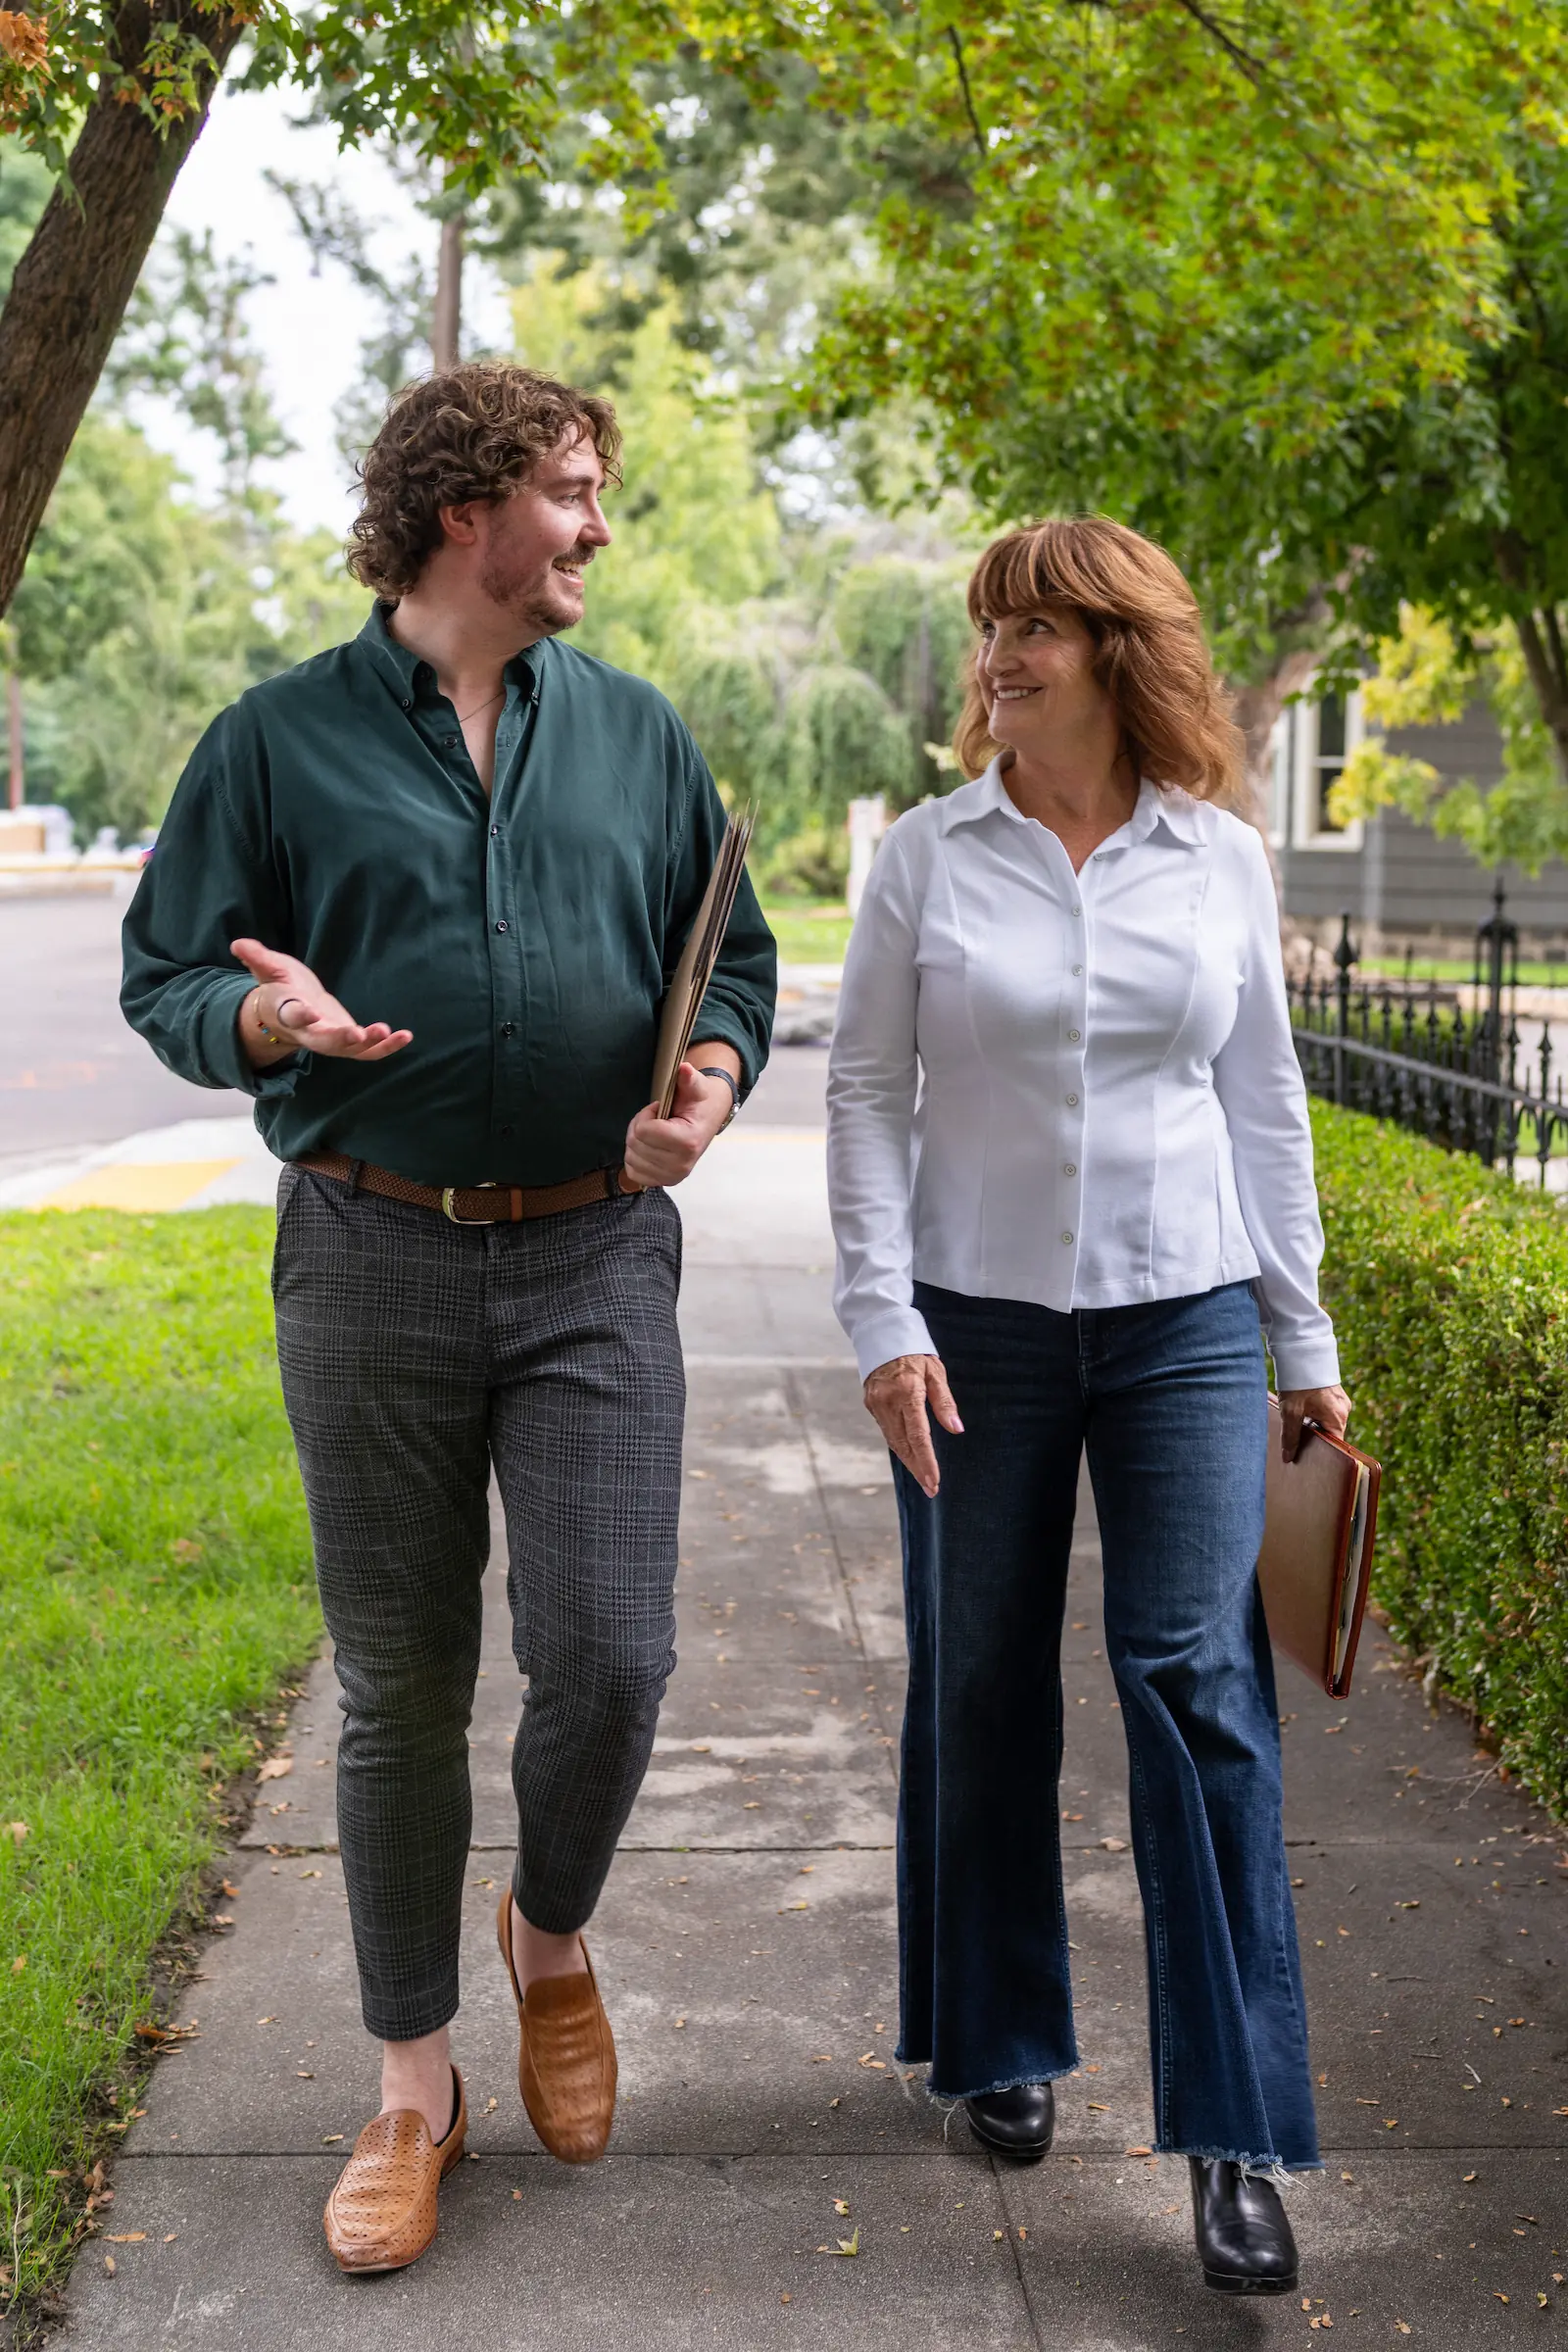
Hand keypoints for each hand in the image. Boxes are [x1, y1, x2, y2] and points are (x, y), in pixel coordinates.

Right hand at [231, 938, 412, 1064]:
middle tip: (357, 1035)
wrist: (289, 1010)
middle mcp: (310, 1032)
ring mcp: (331, 1040)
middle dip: (340, 1039)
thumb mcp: (268, 968)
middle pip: (324, 1041)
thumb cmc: (280, 986)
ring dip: (371, 1044)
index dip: (300, 1014)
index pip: (293, 1015)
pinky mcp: (348, 1042)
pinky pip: (368, 1051)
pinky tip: (406, 1036)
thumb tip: (238, 943)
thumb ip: (257, 957)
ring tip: (389, 1032)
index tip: (308, 1011)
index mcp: (288, 1012)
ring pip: (350, 1050)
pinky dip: (386, 1047)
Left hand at [622, 1061, 733, 1188]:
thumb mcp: (695, 1087)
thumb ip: (688, 1078)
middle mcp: (681, 1165)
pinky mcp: (664, 1183)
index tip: (659, 1108)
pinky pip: (633, 1173)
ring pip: (631, 1158)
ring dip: (636, 1141)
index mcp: (688, 1142)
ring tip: (653, 1132)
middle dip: (639, 1126)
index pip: (644, 1131)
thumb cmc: (698, 1103)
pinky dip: (635, 1158)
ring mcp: (672, 1177)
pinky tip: (648, 1147)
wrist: (707, 1120)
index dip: (646, 1114)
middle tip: (654, 1118)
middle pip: (635, 1143)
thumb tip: (684, 1068)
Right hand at [863, 1353, 962, 1497]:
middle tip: (931, 1489)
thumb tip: (956, 1429)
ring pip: (893, 1441)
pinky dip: (899, 1445)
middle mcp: (888, 1401)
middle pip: (904, 1444)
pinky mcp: (870, 1404)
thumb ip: (945, 1403)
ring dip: (908, 1461)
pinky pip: (886, 1430)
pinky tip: (910, 1455)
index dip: (926, 1461)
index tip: (933, 1481)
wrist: (882, 1334)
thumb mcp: (936, 1372)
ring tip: (923, 1478)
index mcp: (908, 1392)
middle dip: (918, 1469)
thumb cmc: (915, 1351)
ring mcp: (876, 1404)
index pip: (918, 1435)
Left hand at [1277, 1384, 1351, 1461]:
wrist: (1301, 1354)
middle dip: (1314, 1438)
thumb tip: (1288, 1458)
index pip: (1334, 1445)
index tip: (1307, 1458)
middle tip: (1296, 1442)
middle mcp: (1344, 1411)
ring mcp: (1340, 1402)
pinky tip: (1300, 1412)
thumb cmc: (1298, 1383)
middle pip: (1330, 1434)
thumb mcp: (1290, 1412)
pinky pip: (1326, 1411)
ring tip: (1296, 1424)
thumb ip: (1290, 1437)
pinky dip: (1314, 1414)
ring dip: (1312, 1425)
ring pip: (1326, 1422)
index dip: (1321, 1453)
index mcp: (1338, 1417)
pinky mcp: (1334, 1394)